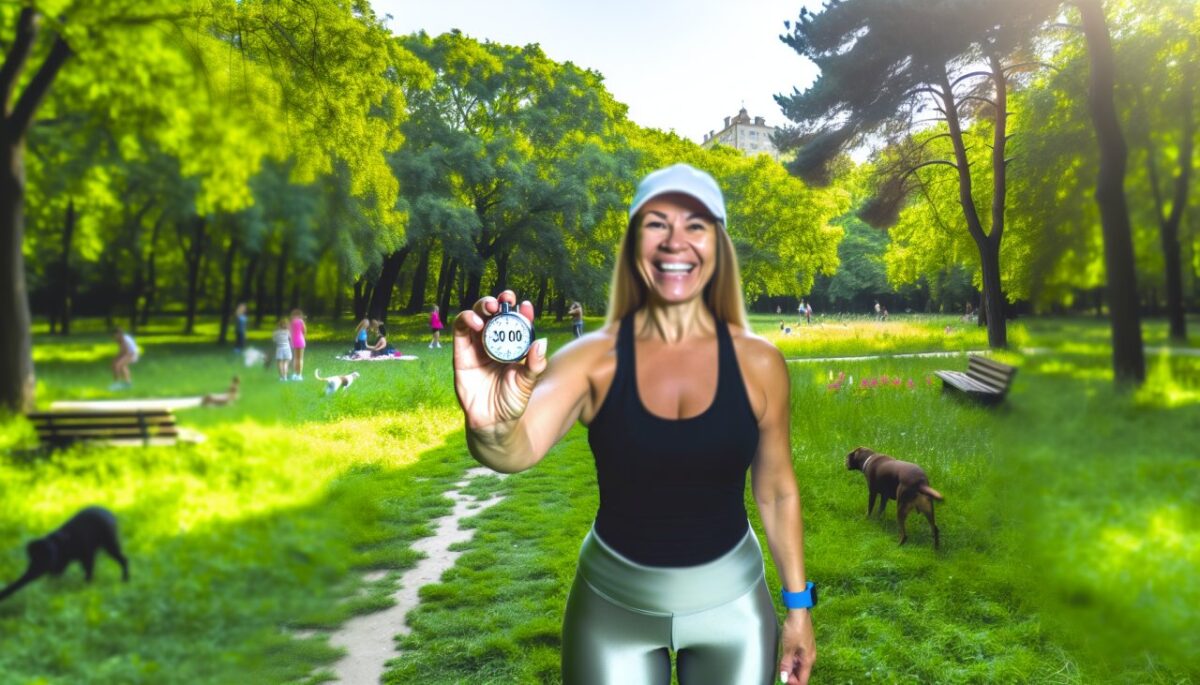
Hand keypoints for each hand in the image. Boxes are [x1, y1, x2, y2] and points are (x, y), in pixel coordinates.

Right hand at [453, 290, 547, 431]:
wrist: (493, 423)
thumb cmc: (512, 402)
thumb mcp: (527, 384)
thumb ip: (534, 365)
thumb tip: (541, 343)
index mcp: (512, 347)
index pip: (516, 323)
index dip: (521, 312)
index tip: (526, 306)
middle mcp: (494, 344)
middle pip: (494, 315)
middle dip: (500, 302)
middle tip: (506, 299)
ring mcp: (477, 348)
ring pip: (476, 318)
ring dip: (481, 307)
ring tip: (490, 308)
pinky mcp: (461, 355)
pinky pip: (460, 332)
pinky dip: (465, 321)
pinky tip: (475, 322)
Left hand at [778, 609, 814, 684]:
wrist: (799, 612)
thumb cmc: (795, 628)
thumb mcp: (788, 647)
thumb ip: (786, 663)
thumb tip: (784, 677)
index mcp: (808, 659)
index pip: (803, 679)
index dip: (794, 683)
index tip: (784, 681)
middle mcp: (810, 657)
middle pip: (802, 673)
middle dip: (792, 677)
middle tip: (781, 675)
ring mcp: (807, 651)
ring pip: (799, 666)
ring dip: (791, 669)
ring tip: (781, 668)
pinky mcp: (803, 645)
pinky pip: (798, 658)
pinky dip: (792, 661)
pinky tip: (785, 660)